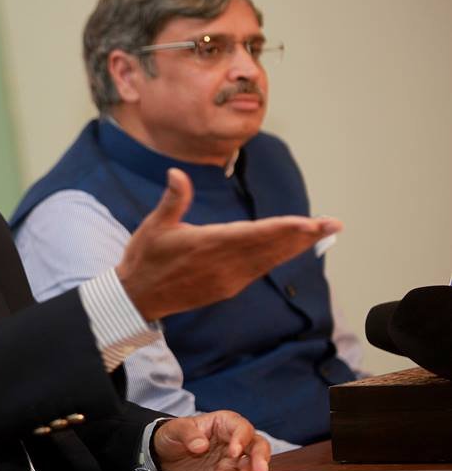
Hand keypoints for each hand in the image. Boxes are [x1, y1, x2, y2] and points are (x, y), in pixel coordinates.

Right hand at [117, 168, 341, 319]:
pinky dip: (278, 258)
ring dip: (296, 246)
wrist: (137, 298)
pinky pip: (259, 270)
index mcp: (207, 244)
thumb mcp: (154, 226)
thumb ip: (173, 200)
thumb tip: (176, 172)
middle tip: (333, 224)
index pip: (253, 234)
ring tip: (321, 233)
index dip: (284, 228)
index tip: (310, 223)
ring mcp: (227, 279)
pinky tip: (291, 250)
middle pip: (270, 247)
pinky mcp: (227, 288)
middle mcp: (223, 264)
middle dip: (303, 235)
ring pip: (269, 260)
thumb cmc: (144, 258)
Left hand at [153, 410, 269, 470]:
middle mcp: (232, 439)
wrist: (164, 454)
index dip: (241, 439)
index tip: (234, 451)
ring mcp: (231, 457)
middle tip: (259, 470)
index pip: (241, 427)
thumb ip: (187, 433)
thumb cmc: (173, 434)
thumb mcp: (175, 428)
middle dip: (260, 457)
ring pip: (250, 463)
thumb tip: (201, 444)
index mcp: (224, 422)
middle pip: (256, 445)